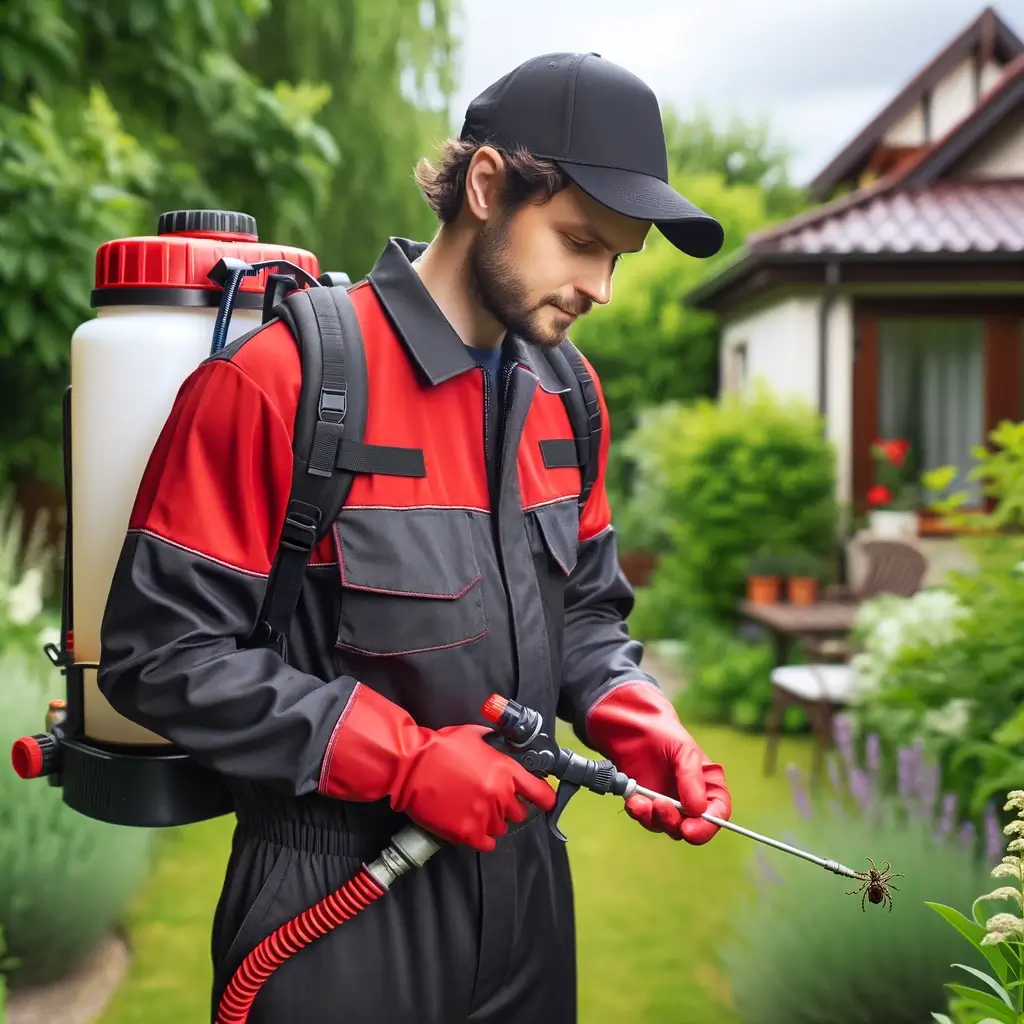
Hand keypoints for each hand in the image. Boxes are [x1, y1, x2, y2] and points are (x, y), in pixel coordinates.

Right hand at [319, 683, 555, 851]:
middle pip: (521, 813)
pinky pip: (486, 843)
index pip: (542, 794)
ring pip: (502, 828)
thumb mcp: (476, 736)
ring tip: (475, 808)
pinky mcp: (466, 833)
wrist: (411, 765)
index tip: (542, 800)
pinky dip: (481, 836)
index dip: (544, 798)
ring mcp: (484, 816)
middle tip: (493, 799)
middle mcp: (500, 795)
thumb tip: (508, 748)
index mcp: (506, 771)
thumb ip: (497, 745)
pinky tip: (471, 825)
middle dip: (510, 807)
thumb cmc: (441, 747)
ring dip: (492, 821)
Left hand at [586, 680, 730, 844]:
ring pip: (666, 826)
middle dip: (676, 823)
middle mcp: (691, 799)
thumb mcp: (684, 750)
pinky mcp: (646, 803)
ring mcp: (668, 803)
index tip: (690, 829)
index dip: (707, 825)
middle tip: (661, 807)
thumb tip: (698, 810)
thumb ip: (692, 779)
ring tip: (643, 801)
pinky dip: (639, 812)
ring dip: (655, 818)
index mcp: (709, 786)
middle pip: (692, 826)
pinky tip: (633, 801)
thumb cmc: (664, 733)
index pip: (718, 812)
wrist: (632, 724)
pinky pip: (645, 817)